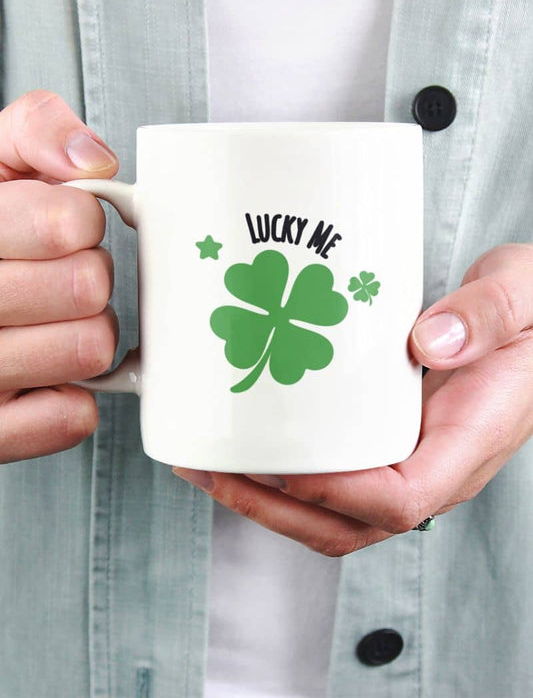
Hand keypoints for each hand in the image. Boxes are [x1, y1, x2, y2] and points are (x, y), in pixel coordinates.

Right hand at [0, 90, 118, 463]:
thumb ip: (36, 130)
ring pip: (90, 348)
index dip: (81, 219)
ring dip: (86, 333)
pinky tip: (44, 377)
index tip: (63, 224)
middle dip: (88, 275)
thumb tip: (91, 160)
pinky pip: (72, 418)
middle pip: (88, 286)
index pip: (67, 222)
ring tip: (50, 325)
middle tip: (60, 276)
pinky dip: (72, 398)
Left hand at [173, 243, 532, 555]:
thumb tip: (428, 342)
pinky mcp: (390, 435)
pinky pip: (336, 472)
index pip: (401, 500)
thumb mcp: (525, 292)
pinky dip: (286, 469)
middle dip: (273, 508)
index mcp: (470, 439)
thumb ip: (490, 314)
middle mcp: (436, 462)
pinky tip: (248, 438)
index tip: (284, 466)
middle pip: (349, 523)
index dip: (337, 494)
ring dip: (267, 496)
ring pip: (334, 508)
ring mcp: (410, 453)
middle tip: (210, 469)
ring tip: (207, 461)